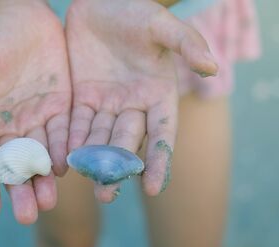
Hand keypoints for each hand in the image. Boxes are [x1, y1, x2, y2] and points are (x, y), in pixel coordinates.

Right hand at [0, 1, 70, 223]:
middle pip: (15, 166)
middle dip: (21, 192)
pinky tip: (67, 168)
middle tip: (28, 216)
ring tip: (50, 201)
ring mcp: (37, 119)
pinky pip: (63, 134)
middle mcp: (12, 127)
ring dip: (44, 180)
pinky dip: (64, 152)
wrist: (24, 18)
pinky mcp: (61, 108)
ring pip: (41, 156)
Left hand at [66, 0, 217, 200]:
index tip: (155, 188)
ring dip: (92, 161)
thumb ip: (187, 44)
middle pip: (126, 143)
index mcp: (158, 95)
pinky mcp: (83, 97)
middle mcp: (133, 106)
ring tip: (85, 183)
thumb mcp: (161, 25)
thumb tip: (213, 68)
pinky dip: (72, 139)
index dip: (160, 160)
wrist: (101, 0)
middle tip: (105, 194)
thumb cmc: (136, 10)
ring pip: (99, 137)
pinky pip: (77, 122)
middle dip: (117, 169)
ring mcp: (107, 103)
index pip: (162, 134)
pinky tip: (65, 157)